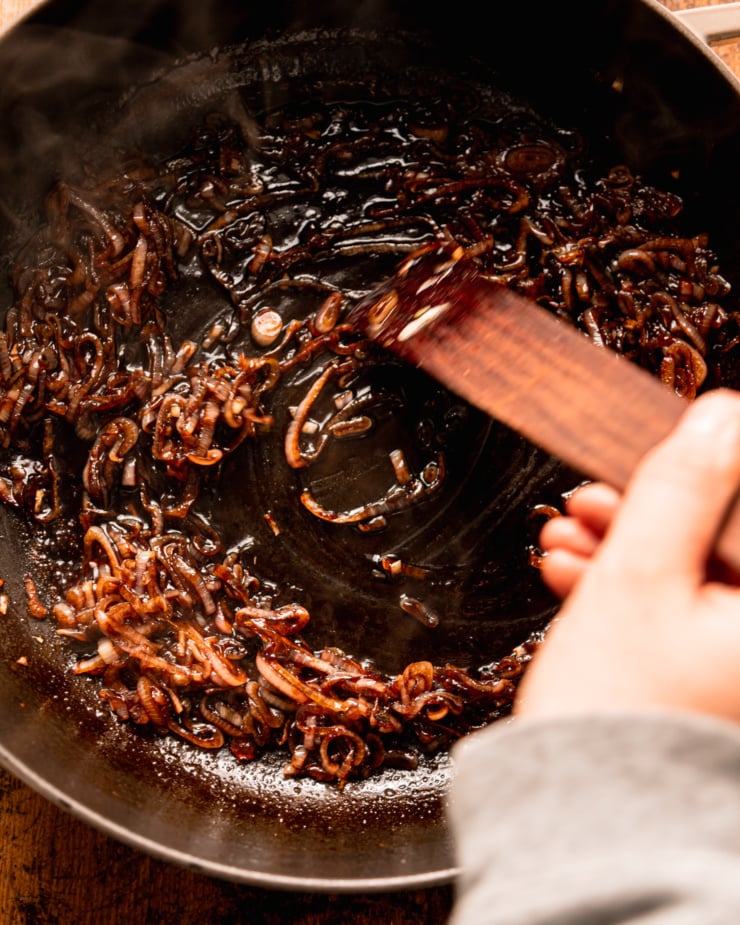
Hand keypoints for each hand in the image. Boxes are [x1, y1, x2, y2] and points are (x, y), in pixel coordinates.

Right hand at [514, 388, 739, 719]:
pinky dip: (632, 589)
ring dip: (629, 547)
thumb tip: (718, 416)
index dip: (704, 468)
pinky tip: (578, 574)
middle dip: (652, 511)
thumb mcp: (641, 573)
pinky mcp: (711, 677)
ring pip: (697, 574)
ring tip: (564, 540)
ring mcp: (737, 661)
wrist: (584, 815)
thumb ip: (683, 487)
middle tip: (591, 499)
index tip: (660, 446)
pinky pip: (681, 612)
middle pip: (724, 541)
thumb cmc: (616, 714)